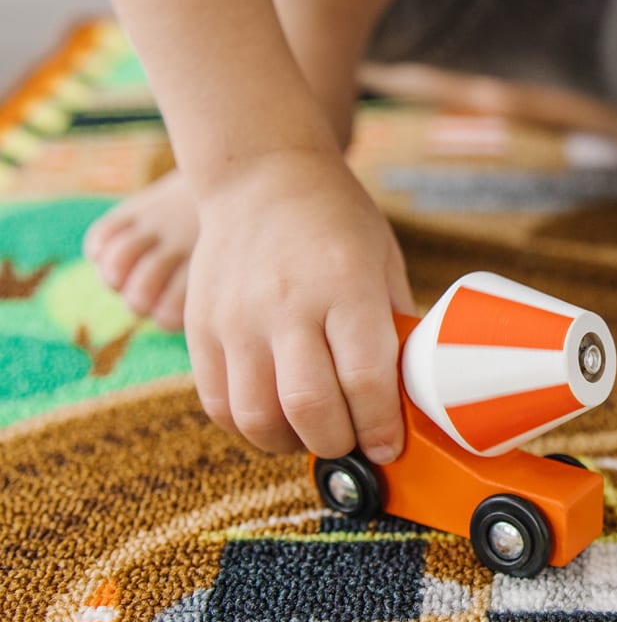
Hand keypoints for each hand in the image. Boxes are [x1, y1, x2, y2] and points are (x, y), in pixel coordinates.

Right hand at [185, 149, 413, 460]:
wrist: (262, 175)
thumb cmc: (337, 223)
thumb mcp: (384, 265)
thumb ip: (395, 331)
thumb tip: (411, 399)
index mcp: (344, 287)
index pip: (364, 380)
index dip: (380, 428)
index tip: (387, 446)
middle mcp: (286, 305)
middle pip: (309, 408)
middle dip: (339, 443)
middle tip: (353, 440)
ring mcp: (236, 319)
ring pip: (256, 417)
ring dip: (291, 443)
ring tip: (313, 432)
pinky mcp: (201, 329)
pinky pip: (218, 404)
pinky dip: (249, 427)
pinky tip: (275, 417)